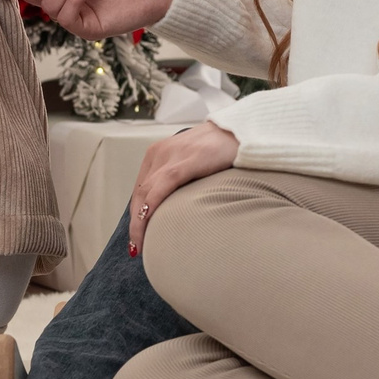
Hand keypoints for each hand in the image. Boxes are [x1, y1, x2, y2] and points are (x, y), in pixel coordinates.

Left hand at [126, 121, 238, 255]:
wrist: (242, 130)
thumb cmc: (221, 149)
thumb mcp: (193, 161)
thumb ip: (181, 178)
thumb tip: (177, 206)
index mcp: (159, 153)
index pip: (141, 189)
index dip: (136, 215)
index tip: (138, 236)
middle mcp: (160, 153)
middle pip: (140, 194)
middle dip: (135, 223)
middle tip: (135, 248)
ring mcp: (173, 155)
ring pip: (146, 193)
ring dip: (139, 222)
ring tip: (140, 245)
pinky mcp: (187, 160)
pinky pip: (162, 187)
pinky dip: (151, 207)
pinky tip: (147, 223)